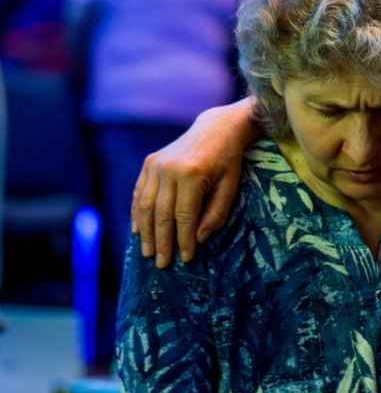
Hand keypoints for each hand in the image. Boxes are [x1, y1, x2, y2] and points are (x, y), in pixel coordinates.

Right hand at [131, 102, 252, 266]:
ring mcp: (155, 165)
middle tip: (161, 263)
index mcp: (191, 175)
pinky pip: (139, 193)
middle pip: (161, 214)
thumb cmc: (228, 162)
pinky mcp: (149, 162)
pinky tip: (138, 231)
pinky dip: (137, 213)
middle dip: (161, 241)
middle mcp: (169, 169)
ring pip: (146, 205)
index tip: (185, 258)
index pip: (184, 216)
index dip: (184, 240)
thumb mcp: (230, 188)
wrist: (216, 129)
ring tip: (147, 252)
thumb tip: (198, 239)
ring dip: (145, 232)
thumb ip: (215, 214)